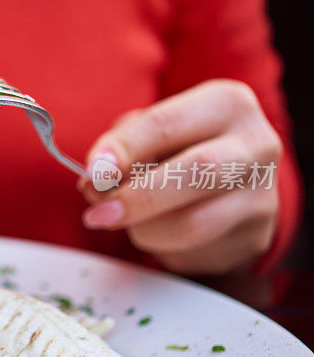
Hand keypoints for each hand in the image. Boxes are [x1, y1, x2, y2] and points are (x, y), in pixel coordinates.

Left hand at [80, 79, 281, 274]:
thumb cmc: (181, 147)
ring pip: (193, 223)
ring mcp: (262, 195)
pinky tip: (159, 232)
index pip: (165, 125)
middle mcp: (256, 145)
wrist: (232, 178)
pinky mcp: (255, 236)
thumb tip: (95, 181)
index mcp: (226, 104)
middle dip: (136, 198)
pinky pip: (195, 252)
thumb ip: (123, 148)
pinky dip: (163, 247)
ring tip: (123, 221)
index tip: (93, 172)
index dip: (123, 150)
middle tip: (98, 213)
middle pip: (194, 174)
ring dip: (144, 229)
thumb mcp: (153, 130)